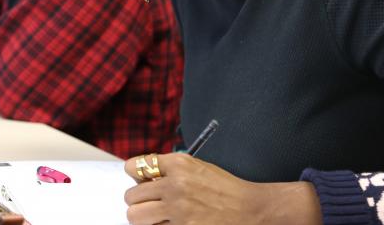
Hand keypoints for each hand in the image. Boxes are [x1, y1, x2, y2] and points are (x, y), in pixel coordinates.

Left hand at [123, 153, 321, 224]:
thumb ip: (169, 169)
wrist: (253, 210)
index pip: (134, 167)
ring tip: (157, 217)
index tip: (141, 181)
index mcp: (178, 164)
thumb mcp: (196, 167)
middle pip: (131, 197)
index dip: (135, 175)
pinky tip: (171, 223)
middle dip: (137, 201)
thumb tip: (139, 176)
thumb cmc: (224, 189)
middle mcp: (175, 185)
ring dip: (144, 219)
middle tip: (150, 204)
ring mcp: (178, 211)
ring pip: (136, 218)